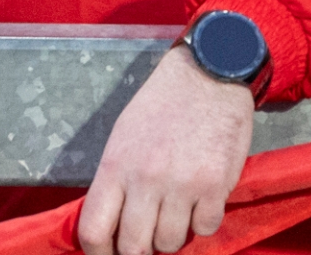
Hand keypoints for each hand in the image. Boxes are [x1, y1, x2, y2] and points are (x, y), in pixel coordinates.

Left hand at [78, 46, 254, 254]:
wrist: (207, 74)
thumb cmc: (161, 106)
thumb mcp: (123, 137)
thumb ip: (115, 182)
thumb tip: (111, 226)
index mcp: (115, 166)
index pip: (94, 231)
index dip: (98, 254)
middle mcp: (146, 179)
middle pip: (133, 248)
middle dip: (137, 253)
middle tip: (145, 244)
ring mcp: (182, 185)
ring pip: (170, 243)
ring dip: (172, 236)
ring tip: (176, 214)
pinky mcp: (216, 186)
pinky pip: (205, 229)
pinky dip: (202, 222)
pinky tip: (200, 202)